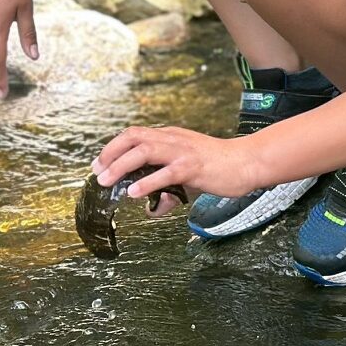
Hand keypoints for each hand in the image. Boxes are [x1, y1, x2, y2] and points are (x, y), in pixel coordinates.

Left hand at [93, 127, 260, 214]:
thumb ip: (168, 192)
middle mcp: (173, 139)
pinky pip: (166, 172)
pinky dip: (147, 182)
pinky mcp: (193, 166)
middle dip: (111, 153)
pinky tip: (135, 193)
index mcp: (170, 137)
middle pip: (133, 137)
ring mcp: (183, 151)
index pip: (134, 134)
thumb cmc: (219, 167)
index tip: (100, 164)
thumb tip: (152, 210)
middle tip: (98, 172)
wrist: (247, 162)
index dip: (113, 147)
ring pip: (144, 150)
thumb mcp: (187, 177)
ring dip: (121, 165)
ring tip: (107, 181)